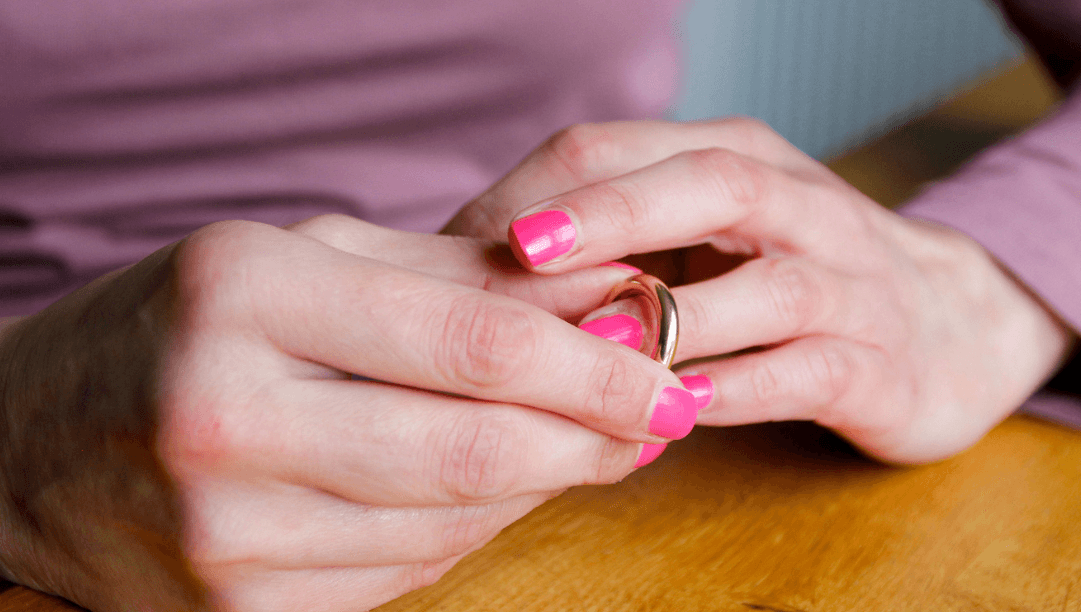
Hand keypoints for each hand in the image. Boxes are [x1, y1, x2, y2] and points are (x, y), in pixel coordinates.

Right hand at [0, 215, 695, 610]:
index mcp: (244, 299)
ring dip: (542, 484)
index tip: (671, 371)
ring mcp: (223, 536)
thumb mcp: (305, 259)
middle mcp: (224, 420)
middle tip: (661, 415)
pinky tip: (493, 486)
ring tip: (582, 441)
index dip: (596, 367)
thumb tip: (608, 303)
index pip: (473, 343)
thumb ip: (459, 280)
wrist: (33, 439)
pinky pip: (404, 575)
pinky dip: (471, 529)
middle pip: (476, 452)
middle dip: (595, 439)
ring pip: (452, 524)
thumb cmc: (183, 325)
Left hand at [446, 118, 1074, 463]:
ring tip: (594, 348)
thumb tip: (483, 259)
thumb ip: (623, 233)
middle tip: (523, 250)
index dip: (549, 190)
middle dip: (613, 215)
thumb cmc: (799, 273)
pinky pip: (808, 372)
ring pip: (767, 287)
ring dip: (678, 318)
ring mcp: (849, 285)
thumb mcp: (714, 230)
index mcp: (742, 161)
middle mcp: (800, 208)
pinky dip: (743, 389)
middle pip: (708, 187)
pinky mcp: (878, 364)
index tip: (471, 238)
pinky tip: (681, 408)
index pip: (633, 148)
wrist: (956, 323)